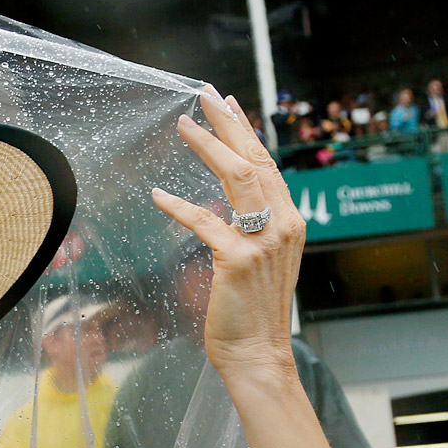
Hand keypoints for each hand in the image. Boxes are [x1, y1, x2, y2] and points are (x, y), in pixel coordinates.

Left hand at [150, 89, 305, 376]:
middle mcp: (282, 225)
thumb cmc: (251, 311)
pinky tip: (158, 194)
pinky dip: (179, 205)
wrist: (258, 353)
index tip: (228, 103)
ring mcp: (263, 241)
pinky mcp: (237, 259)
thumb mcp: (259, 260)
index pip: (266, 164)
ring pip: (236, 178)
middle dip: (228, 123)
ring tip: (183, 125)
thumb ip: (252, 228)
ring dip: (207, 147)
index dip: (246, 131)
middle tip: (206, 95)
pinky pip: (204, 221)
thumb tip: (230, 203)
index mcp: (288, 222)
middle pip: (253, 160)